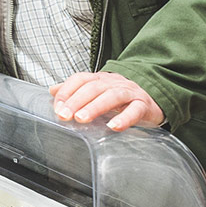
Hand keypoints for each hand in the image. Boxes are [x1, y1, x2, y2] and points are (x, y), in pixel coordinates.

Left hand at [49, 71, 164, 131]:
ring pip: (112, 96)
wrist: (154, 97)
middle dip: (76, 100)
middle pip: (93, 87)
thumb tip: (52, 90)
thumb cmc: (121, 98)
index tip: (57, 108)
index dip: (67, 91)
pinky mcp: (144, 105)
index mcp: (101, 79)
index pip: (80, 79)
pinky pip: (135, 110)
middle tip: (65, 115)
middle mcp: (114, 83)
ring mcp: (130, 92)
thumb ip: (75, 90)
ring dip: (95, 107)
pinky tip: (114, 127)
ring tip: (82, 118)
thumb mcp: (98, 91)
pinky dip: (124, 118)